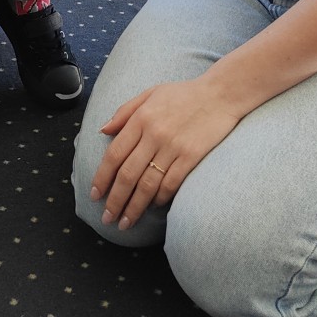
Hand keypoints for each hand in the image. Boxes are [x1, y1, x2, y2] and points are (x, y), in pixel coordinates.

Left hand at [90, 76, 243, 230]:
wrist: (221, 94)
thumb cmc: (183, 94)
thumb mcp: (150, 93)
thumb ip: (125, 111)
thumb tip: (103, 131)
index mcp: (141, 118)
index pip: (114, 154)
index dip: (102, 178)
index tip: (95, 195)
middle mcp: (154, 134)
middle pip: (128, 175)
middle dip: (115, 200)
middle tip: (107, 218)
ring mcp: (173, 147)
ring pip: (147, 185)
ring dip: (134, 208)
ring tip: (125, 223)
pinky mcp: (191, 157)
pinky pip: (171, 184)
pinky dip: (159, 199)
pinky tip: (153, 207)